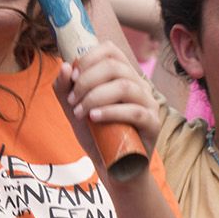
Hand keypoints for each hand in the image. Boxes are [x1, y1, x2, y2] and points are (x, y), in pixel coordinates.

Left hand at [53, 40, 160, 175]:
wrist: (112, 167)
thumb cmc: (96, 134)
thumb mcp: (74, 109)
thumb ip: (65, 89)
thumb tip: (66, 66)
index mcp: (123, 76)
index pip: (110, 50)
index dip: (89, 58)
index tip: (73, 77)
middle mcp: (139, 85)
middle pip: (115, 66)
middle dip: (87, 81)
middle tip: (72, 100)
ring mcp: (149, 103)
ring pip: (125, 86)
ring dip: (95, 97)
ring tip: (80, 112)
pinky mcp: (153, 124)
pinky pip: (135, 111)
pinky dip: (111, 112)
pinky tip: (94, 118)